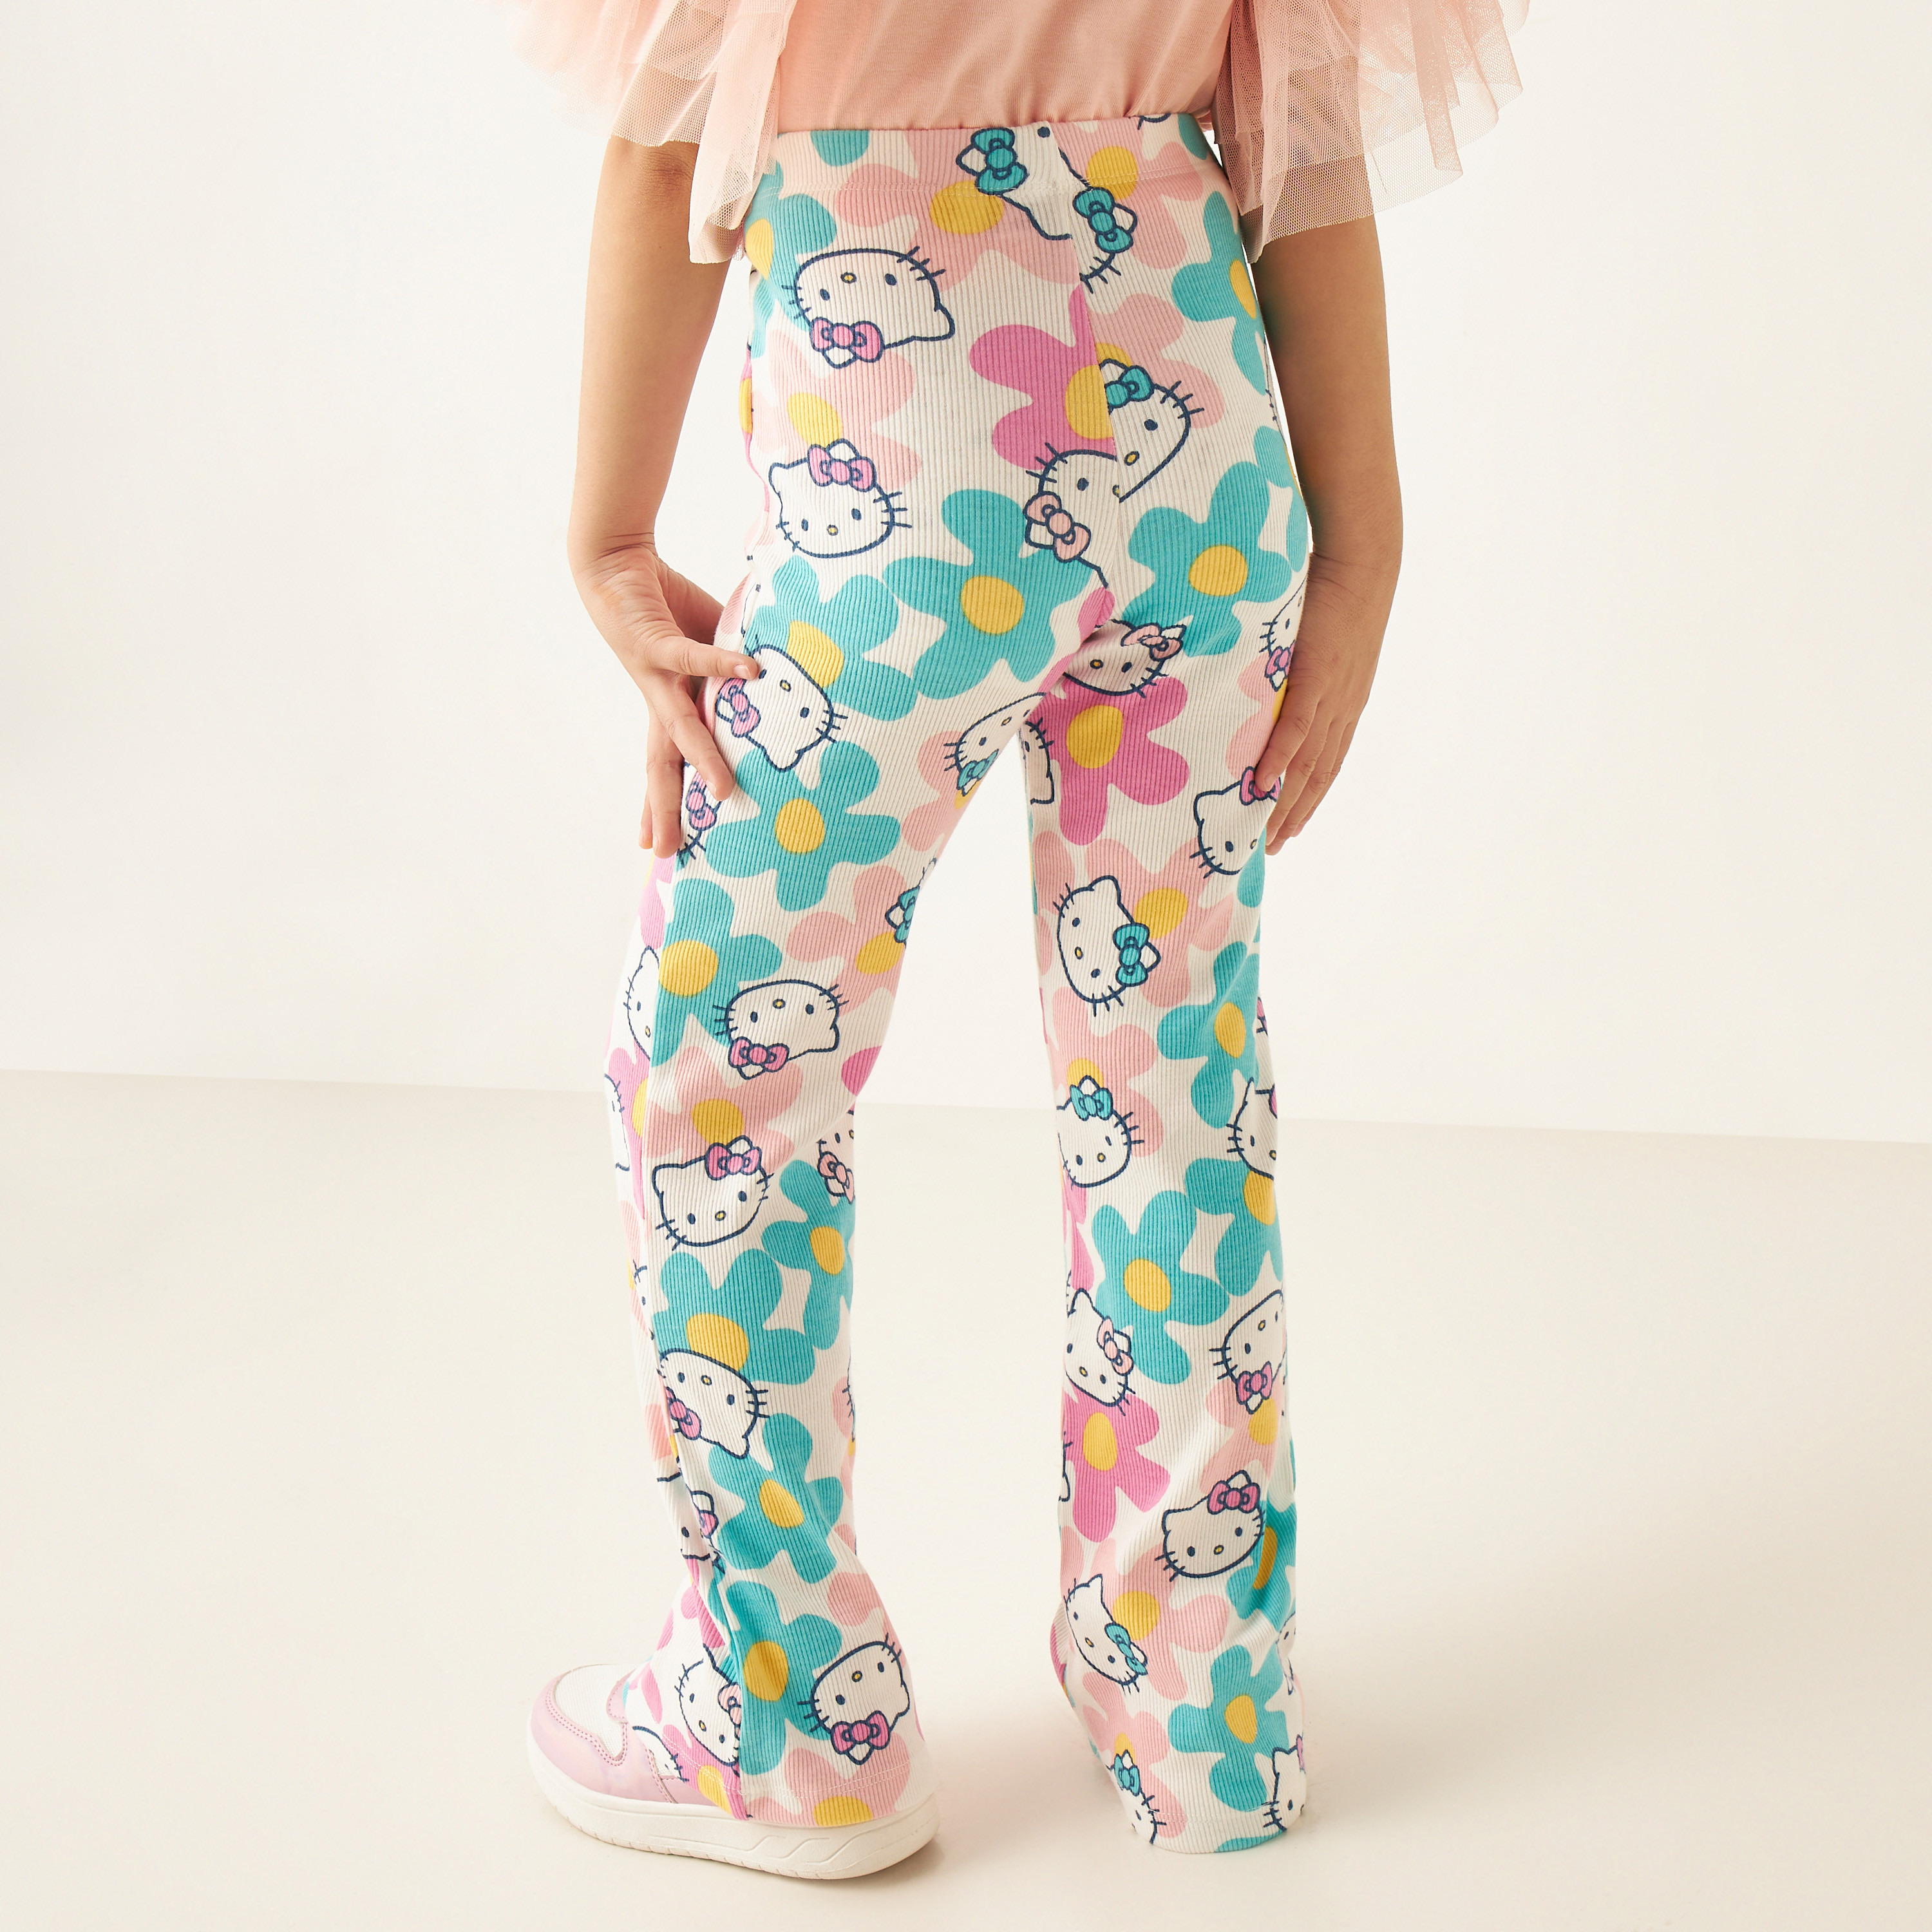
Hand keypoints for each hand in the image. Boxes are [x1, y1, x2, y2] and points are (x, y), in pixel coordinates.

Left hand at [572, 540, 758, 857]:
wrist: (614, 562)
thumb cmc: (661, 602)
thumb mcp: (704, 645)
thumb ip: (731, 667)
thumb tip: (774, 676)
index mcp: (669, 704)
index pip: (666, 764)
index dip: (662, 805)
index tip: (657, 847)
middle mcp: (659, 698)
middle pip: (661, 763)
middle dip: (667, 807)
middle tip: (670, 852)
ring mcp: (655, 675)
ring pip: (676, 727)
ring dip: (700, 759)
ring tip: (722, 789)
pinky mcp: (653, 643)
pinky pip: (693, 658)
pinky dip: (721, 664)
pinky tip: (749, 672)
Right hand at [1253, 553, 1395, 850]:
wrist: (1363, 559)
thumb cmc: (1336, 589)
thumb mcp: (1321, 639)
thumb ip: (1301, 665)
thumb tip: (1274, 674)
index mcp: (1347, 701)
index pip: (1327, 762)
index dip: (1309, 798)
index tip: (1289, 826)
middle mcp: (1344, 707)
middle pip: (1317, 775)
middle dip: (1294, 814)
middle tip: (1271, 848)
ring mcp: (1332, 695)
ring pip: (1307, 762)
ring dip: (1284, 801)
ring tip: (1262, 832)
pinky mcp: (1317, 676)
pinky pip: (1295, 728)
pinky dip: (1279, 758)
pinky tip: (1263, 784)